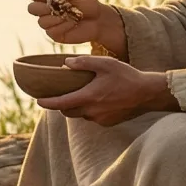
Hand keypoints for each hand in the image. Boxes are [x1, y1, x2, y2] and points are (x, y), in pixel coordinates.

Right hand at [25, 0, 124, 55]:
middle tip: (53, 6)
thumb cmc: (87, 4)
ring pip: (41, 21)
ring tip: (68, 15)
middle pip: (31, 8)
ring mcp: (49, 23)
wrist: (98, 20)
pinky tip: (72, 23)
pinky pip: (51, 31)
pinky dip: (62, 26)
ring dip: (54, 17)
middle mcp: (45, 10)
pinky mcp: (54, 34)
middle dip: (41, 7)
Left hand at [37, 55, 176, 126]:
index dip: (47, 103)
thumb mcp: (105, 64)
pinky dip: (91, 110)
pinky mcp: (108, 123)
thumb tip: (66, 63)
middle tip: (60, 94)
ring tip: (83, 93)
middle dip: (62, 104)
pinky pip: (93, 117)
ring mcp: (100, 119)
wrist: (148, 93)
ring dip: (78, 106)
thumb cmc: (127, 76)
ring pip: (81, 115)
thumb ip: (83, 63)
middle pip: (68, 111)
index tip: (38, 101)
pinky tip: (99, 99)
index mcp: (88, 97)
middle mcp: (92, 112)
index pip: (61, 103)